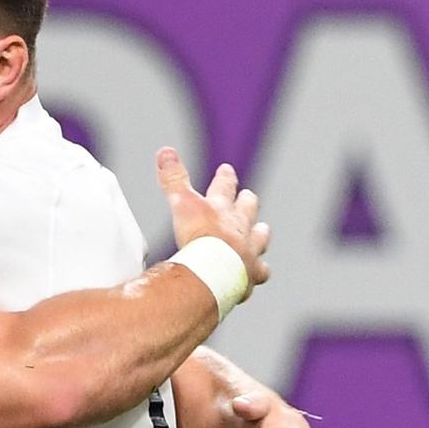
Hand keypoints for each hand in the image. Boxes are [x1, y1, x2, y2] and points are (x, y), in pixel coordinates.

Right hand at [155, 147, 270, 290]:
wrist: (214, 272)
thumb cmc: (198, 238)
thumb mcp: (181, 202)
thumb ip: (173, 178)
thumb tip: (166, 151)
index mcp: (222, 209)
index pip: (225, 186)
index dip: (225, 177)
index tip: (227, 170)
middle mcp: (240, 227)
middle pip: (248, 209)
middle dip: (247, 202)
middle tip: (248, 196)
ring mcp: (249, 251)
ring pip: (260, 238)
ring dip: (260, 234)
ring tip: (262, 232)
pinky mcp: (250, 275)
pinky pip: (258, 273)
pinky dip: (256, 273)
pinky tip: (255, 275)